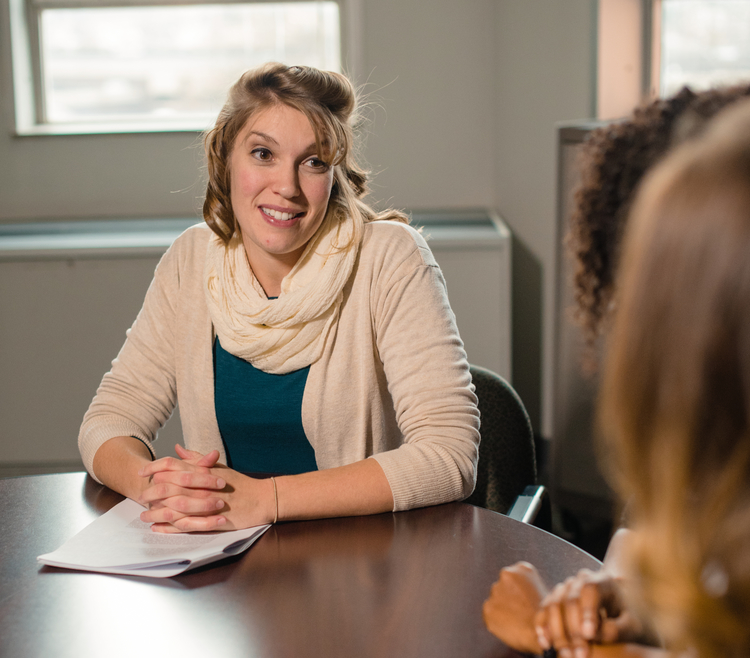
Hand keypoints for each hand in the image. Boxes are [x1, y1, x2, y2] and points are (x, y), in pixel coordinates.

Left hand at [139, 445, 275, 532]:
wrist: (261, 499)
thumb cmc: (239, 483)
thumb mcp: (218, 468)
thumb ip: (196, 459)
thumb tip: (177, 449)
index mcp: (203, 472)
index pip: (173, 466)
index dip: (155, 468)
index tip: (143, 472)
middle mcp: (202, 487)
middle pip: (169, 487)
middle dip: (151, 492)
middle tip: (140, 496)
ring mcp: (205, 505)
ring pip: (173, 508)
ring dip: (156, 513)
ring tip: (144, 516)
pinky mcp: (209, 521)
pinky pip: (184, 526)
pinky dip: (168, 528)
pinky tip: (158, 529)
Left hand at [483, 561, 548, 653]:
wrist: (543, 632)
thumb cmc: (547, 616)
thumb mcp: (544, 592)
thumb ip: (527, 587)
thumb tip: (519, 593)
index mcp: (522, 568)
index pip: (514, 578)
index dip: (519, 592)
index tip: (525, 601)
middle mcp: (506, 574)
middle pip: (503, 587)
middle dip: (508, 598)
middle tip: (521, 612)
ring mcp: (496, 590)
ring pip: (496, 600)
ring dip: (502, 609)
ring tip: (518, 621)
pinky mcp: (488, 607)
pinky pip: (490, 614)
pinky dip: (497, 621)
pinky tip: (511, 627)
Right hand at [534, 569, 647, 657]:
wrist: (621, 615)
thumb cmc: (629, 622)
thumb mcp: (632, 627)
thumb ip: (616, 629)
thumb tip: (592, 633)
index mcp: (603, 581)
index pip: (590, 590)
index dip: (587, 611)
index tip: (589, 636)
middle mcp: (580, 580)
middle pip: (569, 599)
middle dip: (572, 630)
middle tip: (579, 656)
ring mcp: (565, 588)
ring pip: (553, 604)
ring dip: (557, 632)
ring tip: (566, 656)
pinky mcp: (554, 600)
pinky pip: (543, 610)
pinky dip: (542, 627)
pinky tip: (545, 644)